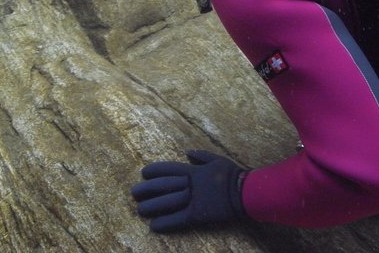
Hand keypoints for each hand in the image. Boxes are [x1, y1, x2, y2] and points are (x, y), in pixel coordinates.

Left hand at [131, 149, 246, 232]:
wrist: (245, 191)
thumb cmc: (232, 174)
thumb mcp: (216, 159)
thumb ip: (200, 156)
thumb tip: (187, 153)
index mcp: (193, 170)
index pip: (169, 169)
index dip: (155, 170)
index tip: (143, 172)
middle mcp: (190, 184)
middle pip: (164, 186)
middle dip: (147, 189)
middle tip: (133, 192)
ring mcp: (193, 200)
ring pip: (167, 203)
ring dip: (152, 207)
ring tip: (139, 210)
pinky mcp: (198, 216)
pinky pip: (178, 219)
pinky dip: (165, 223)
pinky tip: (153, 226)